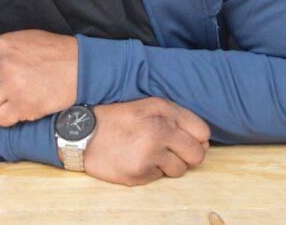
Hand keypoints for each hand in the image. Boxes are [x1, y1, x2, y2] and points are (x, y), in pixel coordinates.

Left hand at [0, 30, 77, 126]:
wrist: (80, 66)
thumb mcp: (18, 41)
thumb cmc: (49, 52)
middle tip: (6, 88)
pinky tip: (19, 108)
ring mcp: (13, 86)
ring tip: (9, 100)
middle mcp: (4, 65)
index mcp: (0, 46)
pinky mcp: (24, 106)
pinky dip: (6, 118)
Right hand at [82, 97, 210, 186]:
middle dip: (188, 155)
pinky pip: (159, 178)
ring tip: (148, 153)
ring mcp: (148, 155)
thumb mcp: (146, 106)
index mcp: (161, 111)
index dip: (197, 138)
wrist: (81, 134)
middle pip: (197, 155)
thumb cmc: (117, 118)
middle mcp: (158, 131)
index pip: (202, 131)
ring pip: (180, 170)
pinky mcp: (139, 175)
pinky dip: (151, 171)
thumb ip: (177, 117)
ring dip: (168, 164)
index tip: (186, 139)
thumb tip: (204, 140)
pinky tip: (135, 160)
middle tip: (171, 151)